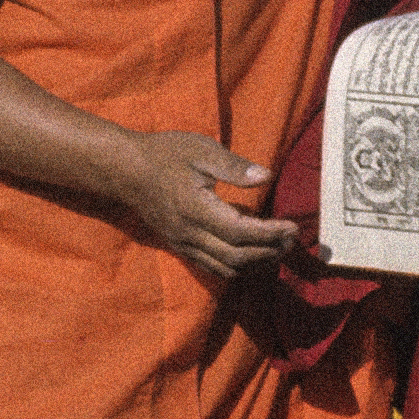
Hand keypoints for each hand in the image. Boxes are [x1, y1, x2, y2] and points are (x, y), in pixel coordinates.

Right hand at [117, 132, 299, 280]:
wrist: (126, 171)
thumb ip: (234, 166)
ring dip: (256, 264)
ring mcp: (184, 244)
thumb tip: (266, 176)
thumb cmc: (166, 154)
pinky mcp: (181, 247)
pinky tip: (252, 254)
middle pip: (237, 257)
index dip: (270, 234)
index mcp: (196, 209)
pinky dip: (237, 266)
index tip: (292, 227)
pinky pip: (213, 267)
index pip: (240, 232)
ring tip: (278, 248)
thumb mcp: (201, 149)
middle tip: (292, 239)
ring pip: (226, 268)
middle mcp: (189, 234)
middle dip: (269, 252)